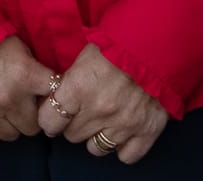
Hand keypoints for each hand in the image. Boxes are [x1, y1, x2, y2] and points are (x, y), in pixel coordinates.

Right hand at [0, 36, 56, 150]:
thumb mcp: (14, 44)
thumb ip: (32, 67)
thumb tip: (49, 87)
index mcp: (26, 74)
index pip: (55, 100)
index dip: (50, 99)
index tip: (41, 96)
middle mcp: (9, 97)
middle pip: (34, 125)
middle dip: (27, 114)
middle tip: (16, 102)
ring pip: (11, 135)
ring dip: (6, 124)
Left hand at [38, 43, 168, 163]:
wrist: (154, 46)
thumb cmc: (114, 46)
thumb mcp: (82, 58)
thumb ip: (68, 83)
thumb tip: (52, 100)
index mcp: (78, 88)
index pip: (50, 120)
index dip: (48, 118)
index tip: (51, 115)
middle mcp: (99, 110)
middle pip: (72, 135)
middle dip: (72, 125)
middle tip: (79, 114)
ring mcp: (124, 123)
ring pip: (96, 148)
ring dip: (94, 137)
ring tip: (99, 123)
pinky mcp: (147, 131)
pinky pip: (126, 156)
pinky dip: (121, 147)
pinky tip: (120, 133)